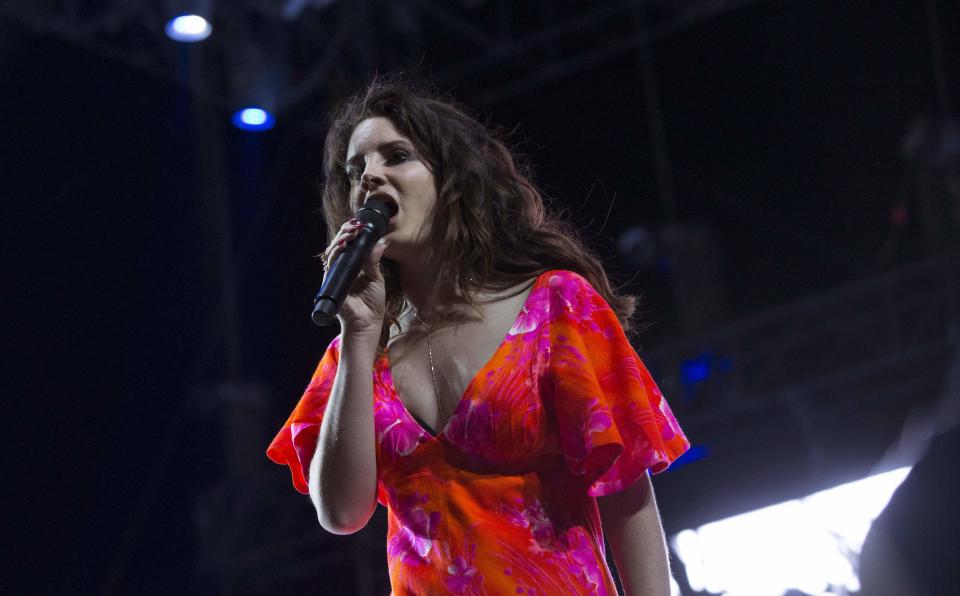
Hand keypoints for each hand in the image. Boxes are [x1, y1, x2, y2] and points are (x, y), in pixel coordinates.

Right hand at [321, 218, 389, 335]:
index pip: (349, 246)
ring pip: (333, 252)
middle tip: (355, 225)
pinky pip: (331, 266)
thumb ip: (375, 261)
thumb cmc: (372, 303)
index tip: (359, 225)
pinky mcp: (331, 283)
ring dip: (340, 240)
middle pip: (339, 246)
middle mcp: (342, 269)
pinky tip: (342, 246)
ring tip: (350, 232)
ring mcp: (335, 276)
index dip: (352, 234)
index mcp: (353, 267)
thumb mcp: (376, 278)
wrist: (368, 323)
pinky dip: (336, 254)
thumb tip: (381, 243)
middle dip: (345, 233)